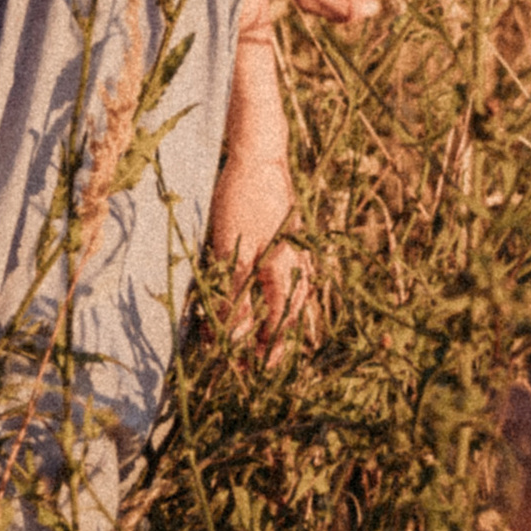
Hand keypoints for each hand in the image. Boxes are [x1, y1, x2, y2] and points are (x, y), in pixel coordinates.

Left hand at [208, 139, 320, 358]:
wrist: (259, 159)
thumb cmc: (242, 202)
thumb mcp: (231, 252)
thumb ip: (234, 296)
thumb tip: (231, 338)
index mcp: (283, 273)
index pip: (276, 326)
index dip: (263, 351)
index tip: (249, 372)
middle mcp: (297, 266)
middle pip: (289, 316)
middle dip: (272, 343)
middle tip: (255, 365)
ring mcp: (299, 251)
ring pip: (296, 298)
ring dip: (280, 322)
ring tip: (269, 341)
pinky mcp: (292, 239)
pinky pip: (296, 278)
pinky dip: (286, 296)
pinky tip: (280, 298)